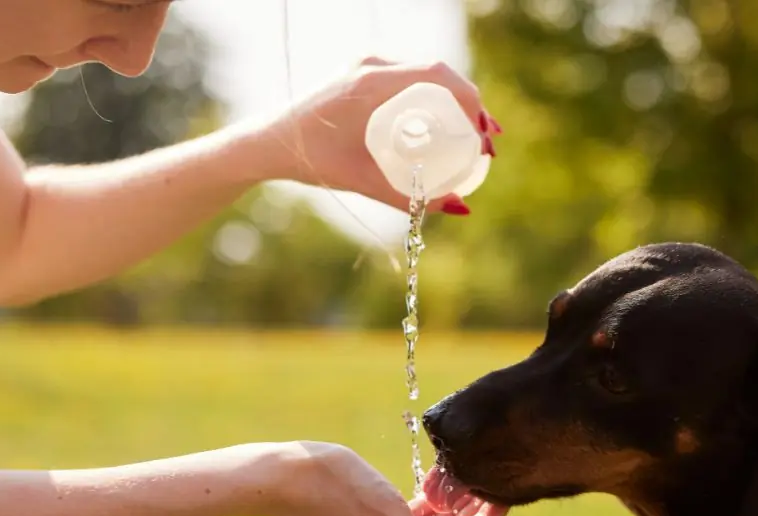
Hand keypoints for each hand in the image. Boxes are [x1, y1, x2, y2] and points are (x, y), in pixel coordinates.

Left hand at [266, 57, 501, 215]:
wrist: (269, 143)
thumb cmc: (310, 161)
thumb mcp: (362, 181)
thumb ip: (409, 197)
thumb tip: (459, 207)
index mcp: (370, 83)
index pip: (437, 76)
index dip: (470, 101)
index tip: (483, 135)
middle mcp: (372, 66)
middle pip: (439, 75)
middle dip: (471, 107)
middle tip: (488, 143)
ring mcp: (368, 68)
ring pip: (427, 77)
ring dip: (455, 103)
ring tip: (475, 138)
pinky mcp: (365, 76)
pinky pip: (411, 82)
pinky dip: (434, 102)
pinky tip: (447, 126)